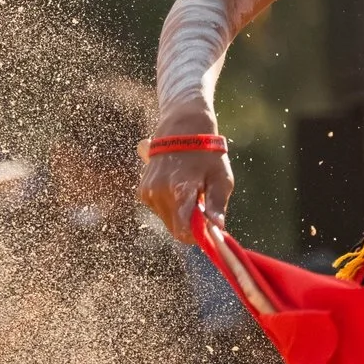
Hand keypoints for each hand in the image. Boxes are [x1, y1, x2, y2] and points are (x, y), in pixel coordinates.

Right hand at [138, 110, 230, 245]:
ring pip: (168, 221)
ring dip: (180, 214)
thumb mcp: (221, 177)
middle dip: (190, 224)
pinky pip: (160, 210)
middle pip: (175, 229)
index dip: (198, 235)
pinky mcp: (142, 192)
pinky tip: (178, 187)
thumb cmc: (207, 153)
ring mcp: (148, 192)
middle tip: (202, 205)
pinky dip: (171, 206)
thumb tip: (217, 229)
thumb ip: (217, 205)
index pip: (184, 231)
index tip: (209, 229)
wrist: (182, 128)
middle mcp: (159, 193)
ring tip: (190, 191)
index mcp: (179, 190)